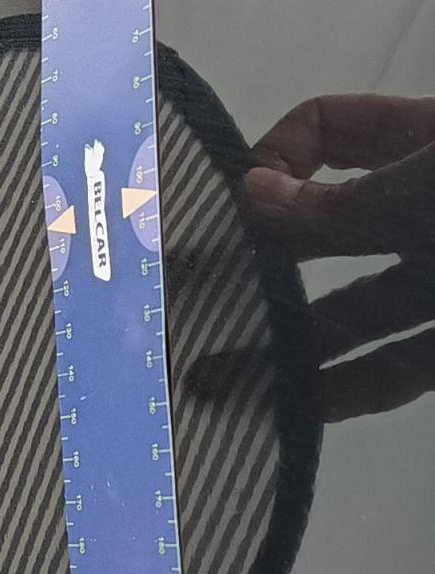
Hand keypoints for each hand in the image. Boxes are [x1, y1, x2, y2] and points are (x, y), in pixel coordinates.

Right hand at [241, 94, 434, 421]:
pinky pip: (400, 368)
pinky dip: (349, 389)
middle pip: (326, 234)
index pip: (328, 134)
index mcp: (428, 146)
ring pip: (355, 312)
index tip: (240, 203)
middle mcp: (429, 212)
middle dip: (260, 268)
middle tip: (196, 307)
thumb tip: (251, 198)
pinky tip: (301, 405)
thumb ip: (351, 199)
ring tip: (222, 378)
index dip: (275, 160)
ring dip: (290, 344)